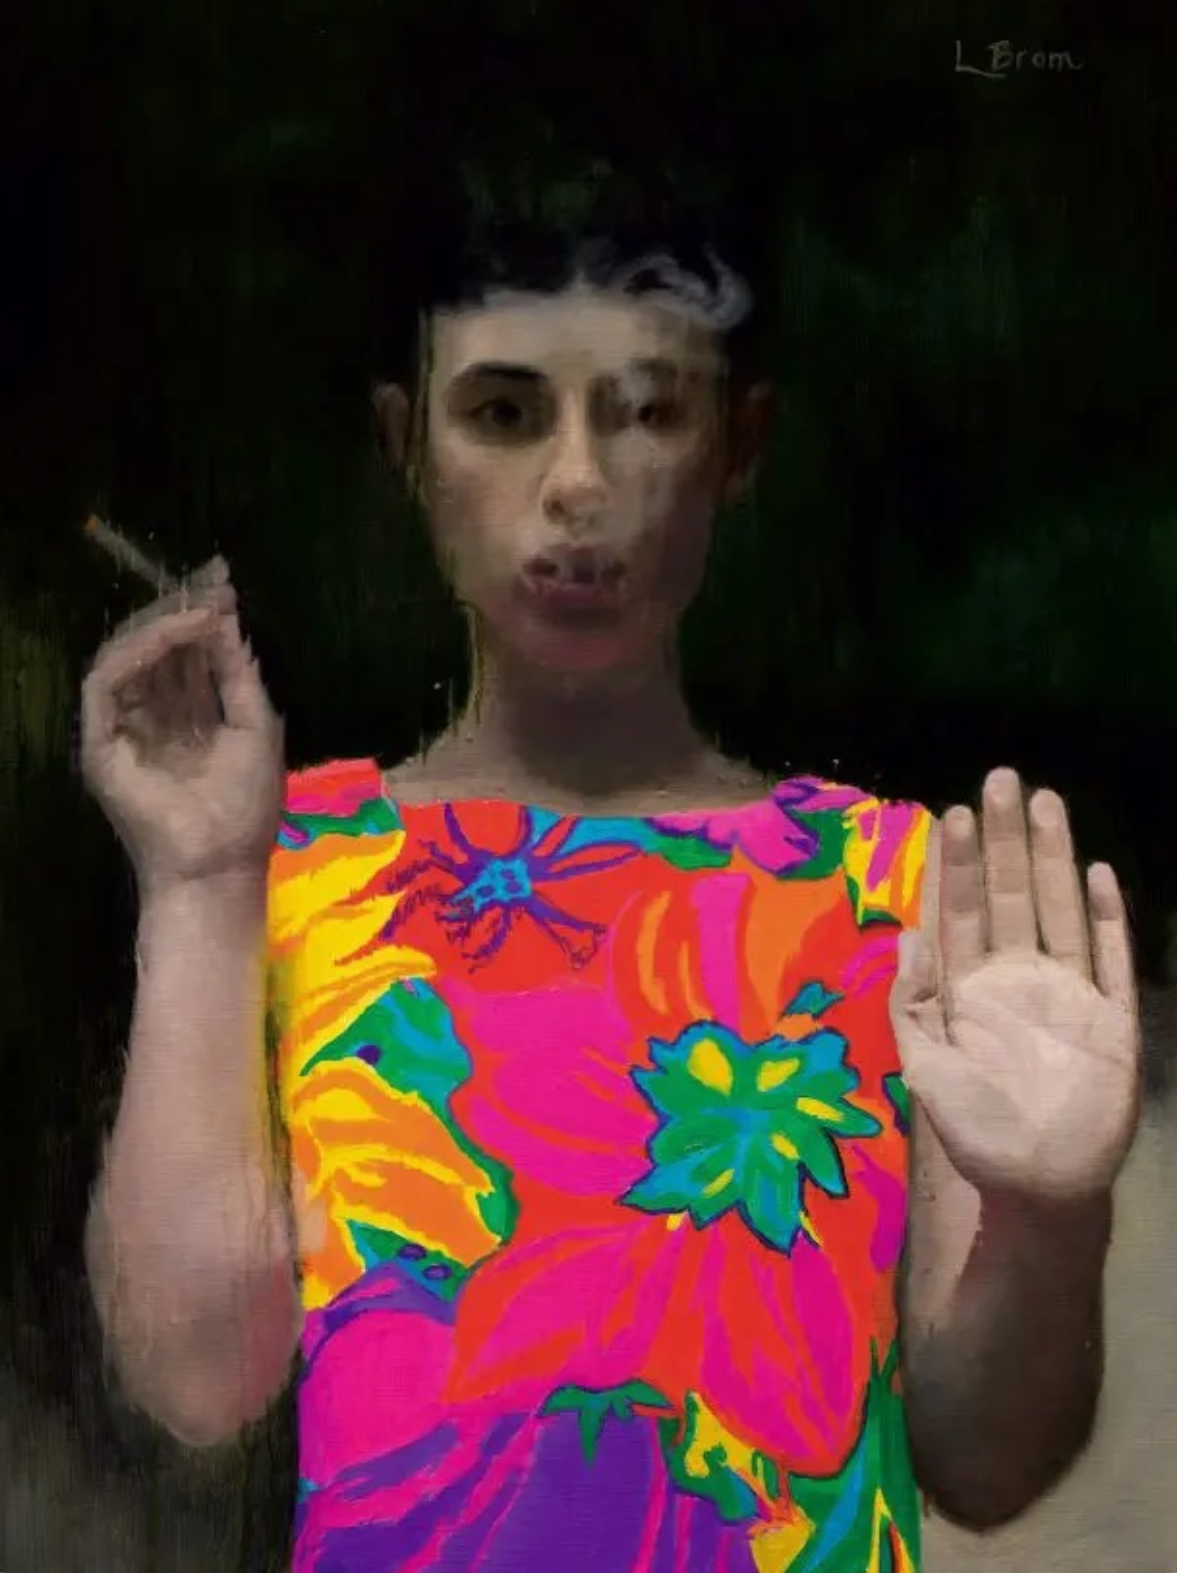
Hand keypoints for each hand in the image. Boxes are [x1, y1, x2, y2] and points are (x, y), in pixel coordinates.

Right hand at [80, 555, 284, 890]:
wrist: (219, 863)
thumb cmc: (244, 807)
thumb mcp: (256, 728)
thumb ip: (238, 675)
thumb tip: (226, 619)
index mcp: (190, 721)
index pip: (188, 657)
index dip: (204, 620)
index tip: (226, 585)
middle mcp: (153, 720)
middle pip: (157, 652)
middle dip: (182, 613)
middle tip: (211, 582)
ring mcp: (122, 730)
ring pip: (127, 659)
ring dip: (162, 628)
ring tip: (198, 608)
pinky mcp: (100, 743)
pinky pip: (104, 684)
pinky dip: (134, 654)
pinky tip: (170, 637)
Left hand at [890, 767, 1139, 1203]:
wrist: (1037, 1186)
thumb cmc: (974, 1132)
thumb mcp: (923, 1067)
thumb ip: (911, 1001)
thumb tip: (905, 933)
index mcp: (968, 988)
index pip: (960, 911)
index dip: (956, 864)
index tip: (950, 813)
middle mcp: (1016, 978)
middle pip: (1010, 894)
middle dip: (1004, 839)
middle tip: (1000, 778)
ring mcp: (1066, 992)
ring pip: (1059, 909)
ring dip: (1053, 857)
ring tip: (1044, 802)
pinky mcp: (1109, 1017)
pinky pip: (1109, 957)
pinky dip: (1106, 916)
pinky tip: (1098, 873)